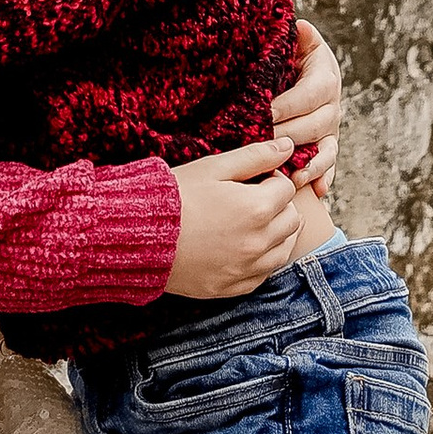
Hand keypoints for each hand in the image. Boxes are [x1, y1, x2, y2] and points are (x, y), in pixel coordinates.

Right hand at [165, 140, 308, 298]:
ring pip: (285, 249)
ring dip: (277, 233)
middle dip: (278, 205)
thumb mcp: (215, 167)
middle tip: (252, 198)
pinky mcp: (233, 287)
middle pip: (292, 219)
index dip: (271, 178)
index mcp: (258, 208)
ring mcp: (247, 268)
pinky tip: (243, 247)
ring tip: (250, 222)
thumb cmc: (176, 197)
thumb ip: (256, 156)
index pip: (287, 188)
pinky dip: (262, 259)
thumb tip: (287, 146)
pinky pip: (264, 274)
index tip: (251, 179)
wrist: (140, 237)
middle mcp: (259, 242)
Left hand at [274, 18, 341, 201]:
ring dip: (311, 164)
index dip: (289, 105)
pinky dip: (324, 178)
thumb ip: (298, 36)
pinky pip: (330, 165)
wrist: (297, 71)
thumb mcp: (293, 42)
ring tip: (293, 177)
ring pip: (327, 149)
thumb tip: (300, 26)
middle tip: (266, 146)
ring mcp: (332, 129)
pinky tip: (317, 191)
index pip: (310, 94)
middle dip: (291, 137)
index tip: (265, 114)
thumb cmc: (289, 56)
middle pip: (317, 125)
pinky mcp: (327, 147)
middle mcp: (333, 105)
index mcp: (325, 77)